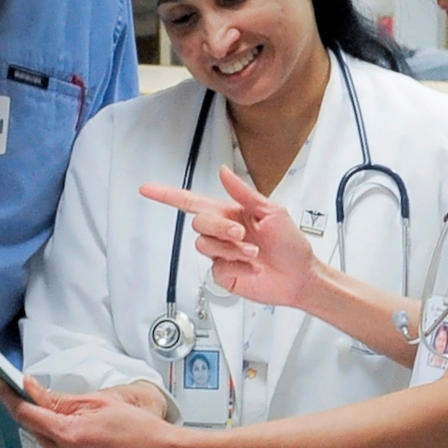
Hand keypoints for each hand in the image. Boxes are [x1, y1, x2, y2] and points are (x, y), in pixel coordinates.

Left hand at [0, 376, 181, 447]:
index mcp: (68, 435)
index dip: (10, 396)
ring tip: (66, 414)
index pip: (26, 413)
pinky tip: (73, 431)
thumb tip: (34, 389)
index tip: (0, 383)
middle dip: (30, 411)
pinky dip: (58, 440)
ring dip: (47, 427)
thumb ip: (62, 399)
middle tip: (28, 392)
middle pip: (33, 430)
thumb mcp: (99, 402)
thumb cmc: (137, 429)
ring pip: (44, 443)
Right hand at [139, 165, 319, 308]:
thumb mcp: (271, 210)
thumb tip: (222, 171)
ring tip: (252, 251)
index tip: (147, 189)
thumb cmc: (290, 243)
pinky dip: (237, 265)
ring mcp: (221, 253)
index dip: (167, 195)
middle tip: (242, 233)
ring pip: (204, 244)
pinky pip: (216, 266)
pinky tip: (251, 266)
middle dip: (220, 226)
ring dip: (230, 246)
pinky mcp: (223, 273)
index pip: (191, 201)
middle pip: (198, 222)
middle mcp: (222, 232)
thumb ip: (243, 192)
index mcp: (230, 213)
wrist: (300, 276)